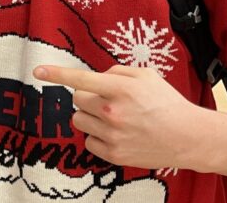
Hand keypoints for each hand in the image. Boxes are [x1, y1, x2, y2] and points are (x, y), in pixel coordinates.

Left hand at [34, 64, 205, 170]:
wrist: (188, 137)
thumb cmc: (167, 103)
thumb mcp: (146, 76)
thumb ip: (117, 71)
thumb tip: (96, 76)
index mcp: (120, 89)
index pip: (80, 79)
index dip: (57, 74)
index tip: (38, 71)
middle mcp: (112, 112)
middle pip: (77, 99)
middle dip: (87, 96)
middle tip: (107, 100)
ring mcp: (111, 135)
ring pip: (79, 120)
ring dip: (89, 116)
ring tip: (112, 117)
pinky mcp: (113, 154)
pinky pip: (88, 140)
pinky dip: (97, 135)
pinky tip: (116, 133)